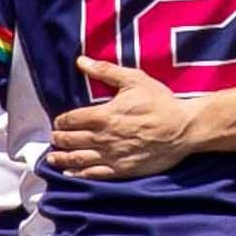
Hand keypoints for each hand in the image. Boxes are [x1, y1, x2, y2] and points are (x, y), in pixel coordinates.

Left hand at [45, 54, 203, 180]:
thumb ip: (105, 71)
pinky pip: (94, 174)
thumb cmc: (160, 102)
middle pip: (71, 140)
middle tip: (54, 139)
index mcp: (103, 115)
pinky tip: (71, 175)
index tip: (58, 122)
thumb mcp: (134, 80)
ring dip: (62, 158)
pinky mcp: (122, 170)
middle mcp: (103, 138)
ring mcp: (112, 156)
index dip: (61, 121)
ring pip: (78, 159)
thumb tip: (81, 61)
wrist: (183, 129)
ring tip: (53, 158)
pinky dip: (79, 175)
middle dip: (59, 139)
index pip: (72, 119)